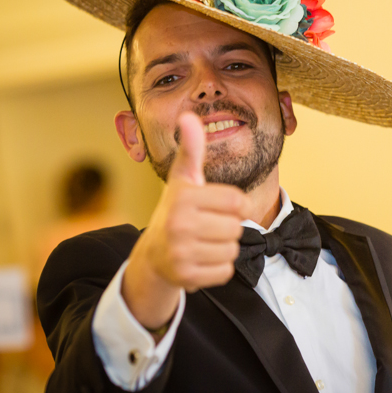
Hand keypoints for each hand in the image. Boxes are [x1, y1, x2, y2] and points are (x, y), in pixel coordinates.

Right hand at [123, 112, 248, 328]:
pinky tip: (201, 259)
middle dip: (228, 228)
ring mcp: (181, 252)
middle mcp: (179, 224)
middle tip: (207, 227)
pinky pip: (225, 271)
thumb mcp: (183, 179)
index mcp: (183, 197)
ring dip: (224, 248)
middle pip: (237, 228)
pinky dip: (219, 268)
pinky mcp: (185, 276)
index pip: (237, 202)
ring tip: (204, 242)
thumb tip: (189, 116)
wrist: (153, 253)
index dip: (236, 206)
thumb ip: (191, 150)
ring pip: (232, 250)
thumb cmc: (176, 210)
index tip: (221, 208)